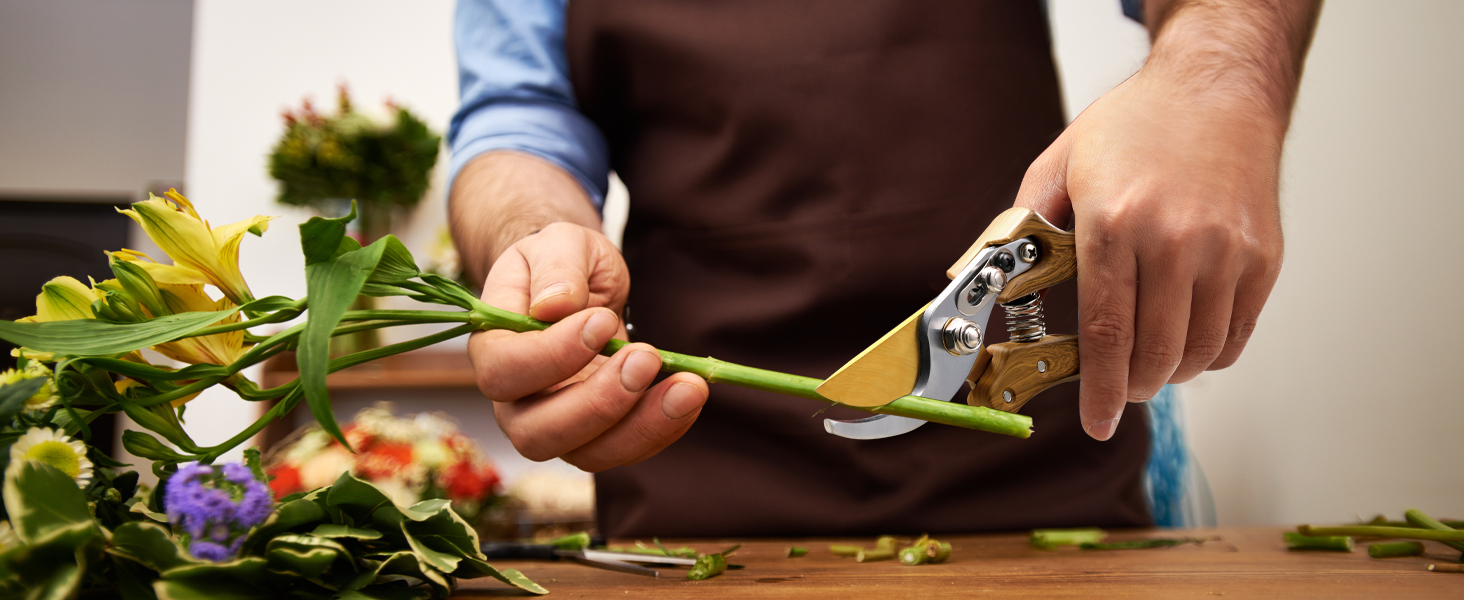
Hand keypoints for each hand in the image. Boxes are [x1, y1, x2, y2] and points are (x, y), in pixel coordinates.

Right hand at [468, 222, 709, 470]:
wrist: (582, 287)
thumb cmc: (562, 262)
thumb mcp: (559, 243)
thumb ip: (555, 267)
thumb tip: (553, 306)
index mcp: (493, 348)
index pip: (506, 371)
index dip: (554, 355)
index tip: (602, 321)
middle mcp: (515, 400)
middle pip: (537, 432)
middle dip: (598, 402)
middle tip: (647, 355)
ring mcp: (555, 424)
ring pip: (586, 454)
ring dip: (641, 426)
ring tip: (688, 386)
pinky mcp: (597, 435)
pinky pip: (624, 450)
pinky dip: (662, 428)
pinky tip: (688, 394)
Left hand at [1015, 67, 1285, 440]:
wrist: (1217, 88)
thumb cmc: (1136, 125)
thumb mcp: (1058, 165)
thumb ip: (1020, 226)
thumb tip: (988, 279)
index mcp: (1115, 222)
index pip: (1107, 334)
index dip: (1097, 391)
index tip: (1092, 422)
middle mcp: (1175, 241)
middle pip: (1154, 355)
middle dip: (1128, 388)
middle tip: (1115, 389)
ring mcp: (1226, 251)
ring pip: (1198, 354)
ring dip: (1167, 374)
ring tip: (1147, 362)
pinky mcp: (1263, 257)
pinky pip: (1236, 335)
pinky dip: (1209, 353)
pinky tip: (1185, 338)